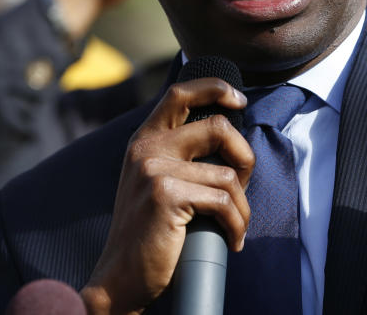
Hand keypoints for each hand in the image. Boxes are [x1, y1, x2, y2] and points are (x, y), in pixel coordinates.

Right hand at [80, 77, 252, 314]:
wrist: (121, 279)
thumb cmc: (150, 233)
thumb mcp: (156, 181)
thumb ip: (180, 154)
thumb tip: (232, 137)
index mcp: (144, 140)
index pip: (180, 93)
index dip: (216, 89)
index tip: (239, 101)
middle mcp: (146, 148)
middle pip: (218, 127)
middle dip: (245, 157)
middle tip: (243, 186)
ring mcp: (154, 169)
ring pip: (227, 174)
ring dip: (242, 206)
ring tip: (236, 226)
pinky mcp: (165, 195)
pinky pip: (223, 201)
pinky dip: (237, 223)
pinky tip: (233, 240)